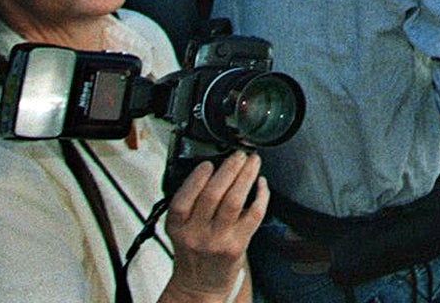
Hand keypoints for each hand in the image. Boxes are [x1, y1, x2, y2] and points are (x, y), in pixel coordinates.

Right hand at [164, 151, 267, 302]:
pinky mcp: (237, 245)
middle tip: (238, 154)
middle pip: (213, 195)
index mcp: (178, 227)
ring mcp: (218, 241)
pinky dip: (261, 195)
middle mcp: (196, 235)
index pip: (182, 201)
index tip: (208, 163)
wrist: (200, 285)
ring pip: (234, 201)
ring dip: (246, 176)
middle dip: (229, 169)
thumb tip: (213, 167)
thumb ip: (189, 203)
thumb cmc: (193, 252)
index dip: (196, 179)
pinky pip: (254, 215)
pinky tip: (261, 183)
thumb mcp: (180, 228)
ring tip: (252, 162)